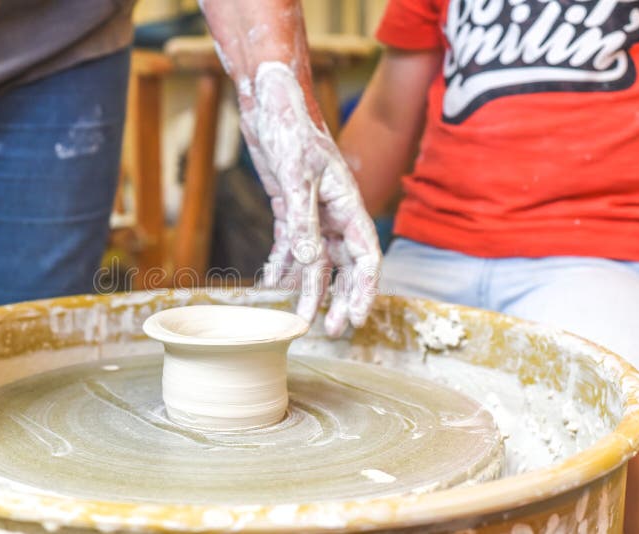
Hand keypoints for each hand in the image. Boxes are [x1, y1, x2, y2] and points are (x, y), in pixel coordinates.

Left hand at [240, 62, 381, 336]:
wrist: (272, 103)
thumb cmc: (291, 130)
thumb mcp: (295, 176)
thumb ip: (303, 220)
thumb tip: (309, 263)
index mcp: (348, 204)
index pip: (366, 256)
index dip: (363, 290)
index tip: (354, 319)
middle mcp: (335, 212)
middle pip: (344, 265)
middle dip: (338, 298)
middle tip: (328, 330)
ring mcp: (313, 210)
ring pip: (316, 259)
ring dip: (309, 288)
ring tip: (299, 318)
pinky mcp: (290, 206)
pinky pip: (290, 244)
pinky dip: (282, 264)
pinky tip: (273, 283)